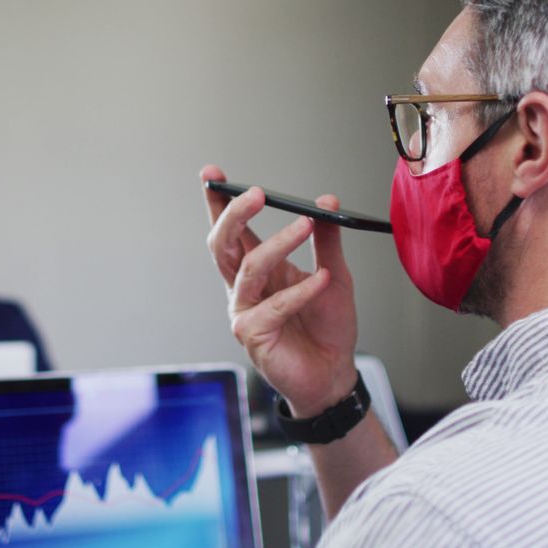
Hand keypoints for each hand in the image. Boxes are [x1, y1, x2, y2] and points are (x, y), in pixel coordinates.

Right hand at [201, 165, 357, 416]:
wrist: (334, 373)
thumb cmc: (327, 326)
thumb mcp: (334, 273)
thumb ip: (327, 239)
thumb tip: (326, 201)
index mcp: (257, 268)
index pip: (233, 230)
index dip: (218, 202)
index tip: (213, 174)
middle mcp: (244, 288)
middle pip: (223, 244)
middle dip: (234, 215)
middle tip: (257, 193)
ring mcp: (244, 311)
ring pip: (248, 269)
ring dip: (278, 243)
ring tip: (306, 227)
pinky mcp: (253, 335)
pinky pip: (273, 307)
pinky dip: (300, 291)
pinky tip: (321, 280)